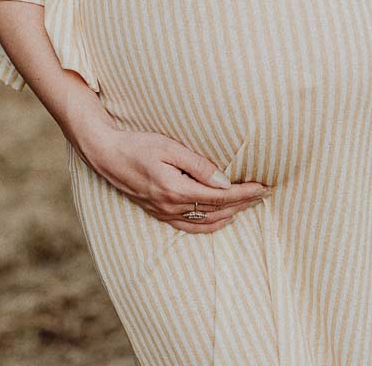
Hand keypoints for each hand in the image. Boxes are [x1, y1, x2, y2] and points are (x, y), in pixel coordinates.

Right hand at [80, 121, 269, 235]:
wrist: (107, 155)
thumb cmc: (139, 145)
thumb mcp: (169, 147)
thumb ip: (198, 165)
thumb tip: (225, 181)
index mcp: (176, 189)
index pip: (220, 196)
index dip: (245, 193)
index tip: (263, 187)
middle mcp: (171, 207)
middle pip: (217, 211)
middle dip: (244, 203)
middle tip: (264, 194)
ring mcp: (164, 213)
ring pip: (206, 224)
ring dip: (230, 215)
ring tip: (249, 204)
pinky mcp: (159, 214)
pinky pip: (191, 227)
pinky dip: (211, 225)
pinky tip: (222, 217)